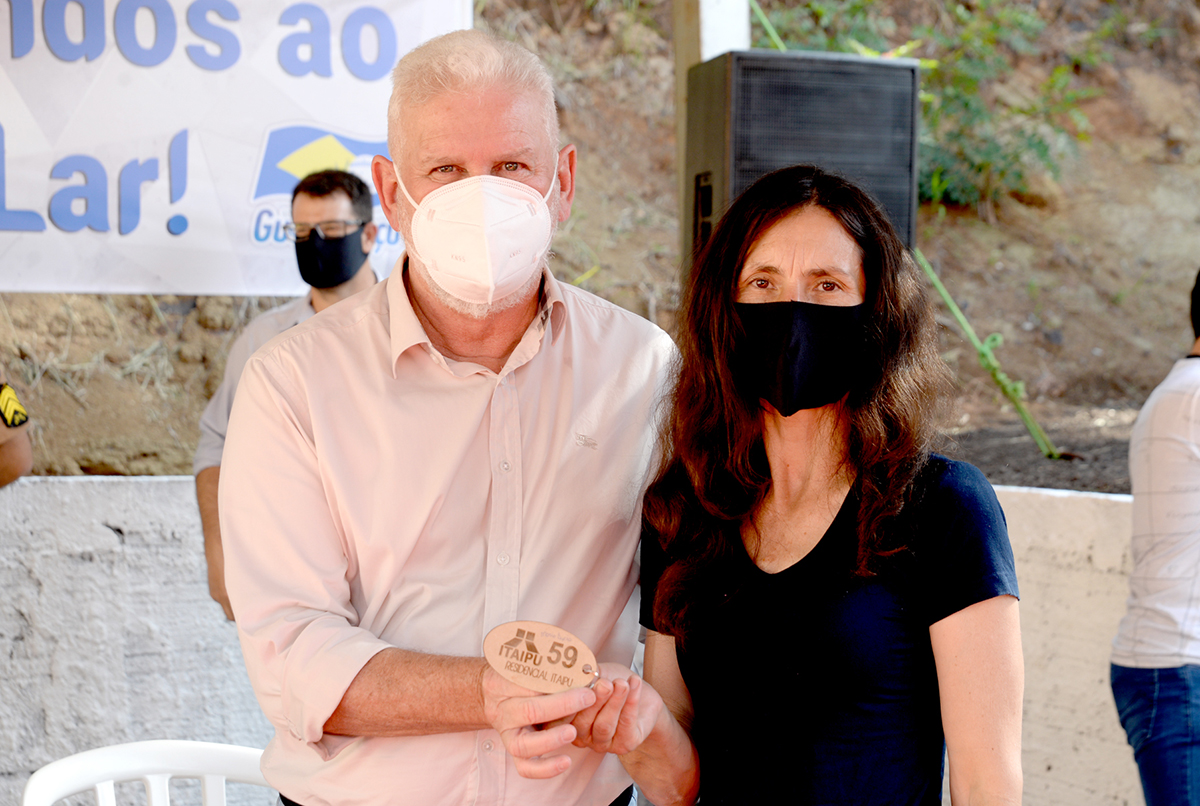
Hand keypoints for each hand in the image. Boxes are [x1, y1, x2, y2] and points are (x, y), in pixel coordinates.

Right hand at [481, 664, 597, 778]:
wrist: (492, 693)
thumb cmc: (514, 675)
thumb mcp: (522, 662)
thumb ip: (544, 664)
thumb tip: (578, 666)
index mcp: (501, 685)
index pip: (529, 682)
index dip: (557, 681)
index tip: (583, 677)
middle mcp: (503, 712)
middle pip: (529, 711)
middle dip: (562, 705)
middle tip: (588, 697)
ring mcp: (507, 735)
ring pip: (524, 745)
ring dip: (551, 740)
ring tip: (572, 733)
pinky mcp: (514, 752)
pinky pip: (525, 768)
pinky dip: (545, 769)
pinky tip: (566, 762)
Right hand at [568, 663, 663, 755]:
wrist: (641, 694)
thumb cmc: (613, 682)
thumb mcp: (598, 674)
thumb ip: (586, 675)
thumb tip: (578, 670)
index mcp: (567, 720)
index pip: (559, 718)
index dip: (565, 702)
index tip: (576, 685)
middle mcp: (581, 736)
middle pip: (581, 723)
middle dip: (595, 701)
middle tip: (604, 684)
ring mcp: (601, 743)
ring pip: (604, 726)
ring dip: (614, 701)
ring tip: (622, 683)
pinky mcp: (624, 745)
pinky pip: (626, 724)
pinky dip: (631, 702)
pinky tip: (634, 684)